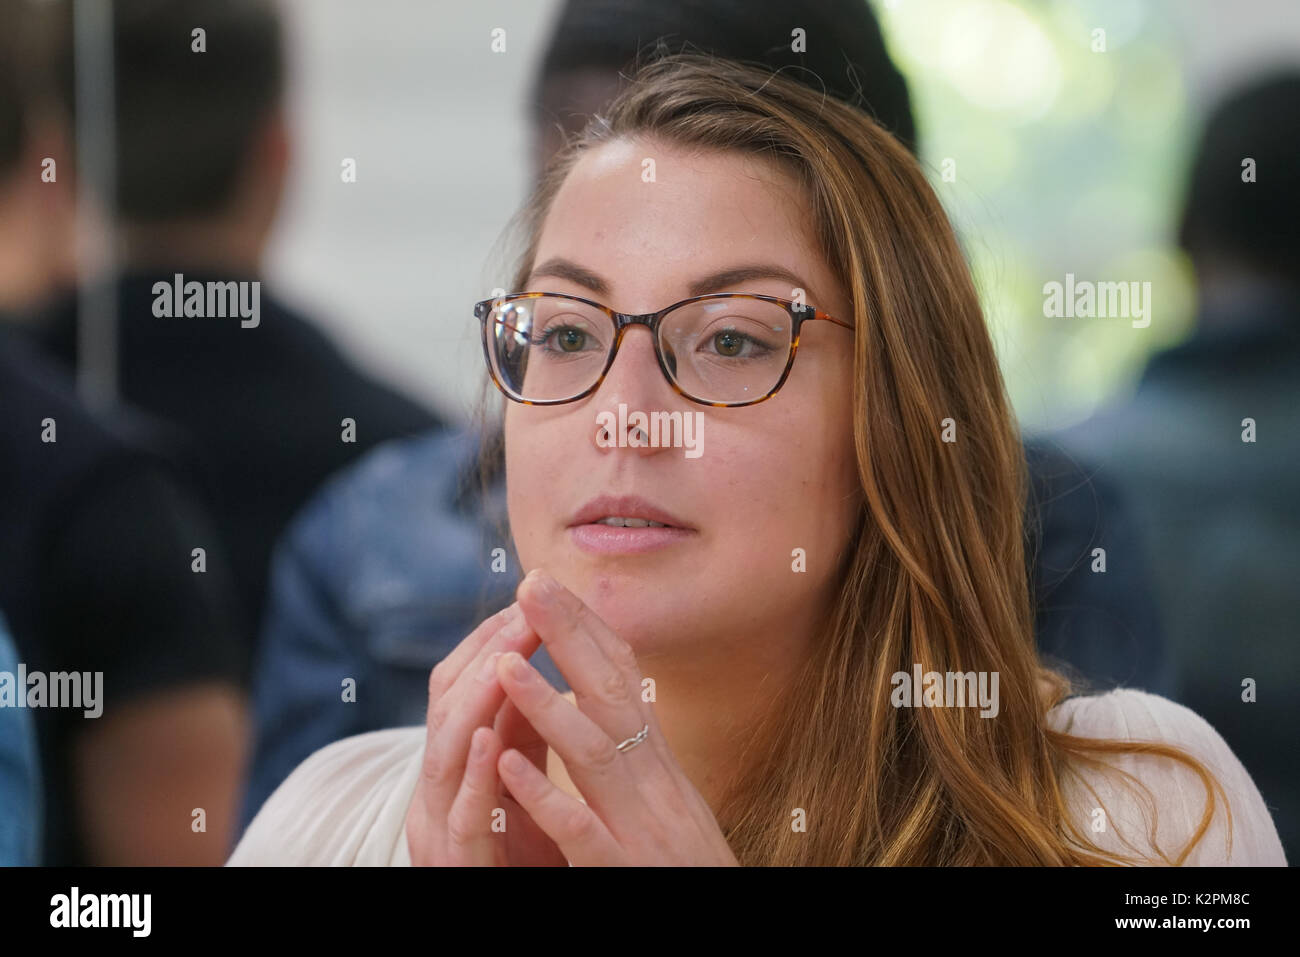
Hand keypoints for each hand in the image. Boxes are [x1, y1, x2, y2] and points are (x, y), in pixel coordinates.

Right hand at [405, 602, 566, 865]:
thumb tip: (536, 659)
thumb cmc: (521, 854)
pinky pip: (463, 820)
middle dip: (486, 651)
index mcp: (455, 765)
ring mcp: (440, 829)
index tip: (532, 595)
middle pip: (445, 705)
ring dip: (477, 700)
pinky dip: (475, 778)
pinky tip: (492, 742)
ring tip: (510, 653)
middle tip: (527, 607)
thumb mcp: (522, 781)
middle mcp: (437, 790)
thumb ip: (523, 729)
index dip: (492, 636)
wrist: (510, 913)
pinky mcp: (458, 865)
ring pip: (444, 752)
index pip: (460, 684)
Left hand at [489, 569, 739, 865]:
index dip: (588, 628)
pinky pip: (582, 833)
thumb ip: (639, 759)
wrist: (733, 928)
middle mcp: (656, 785)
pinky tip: (510, 768)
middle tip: (531, 581)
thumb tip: (611, 705)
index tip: (553, 582)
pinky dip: (546, 798)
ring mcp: (643, 828)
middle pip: (610, 696)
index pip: (623, 681)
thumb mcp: (670, 807)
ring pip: (596, 755)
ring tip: (505, 662)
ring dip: (549, 705)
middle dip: (569, 635)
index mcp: (659, 767)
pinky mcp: (627, 874)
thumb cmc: (692, 874)